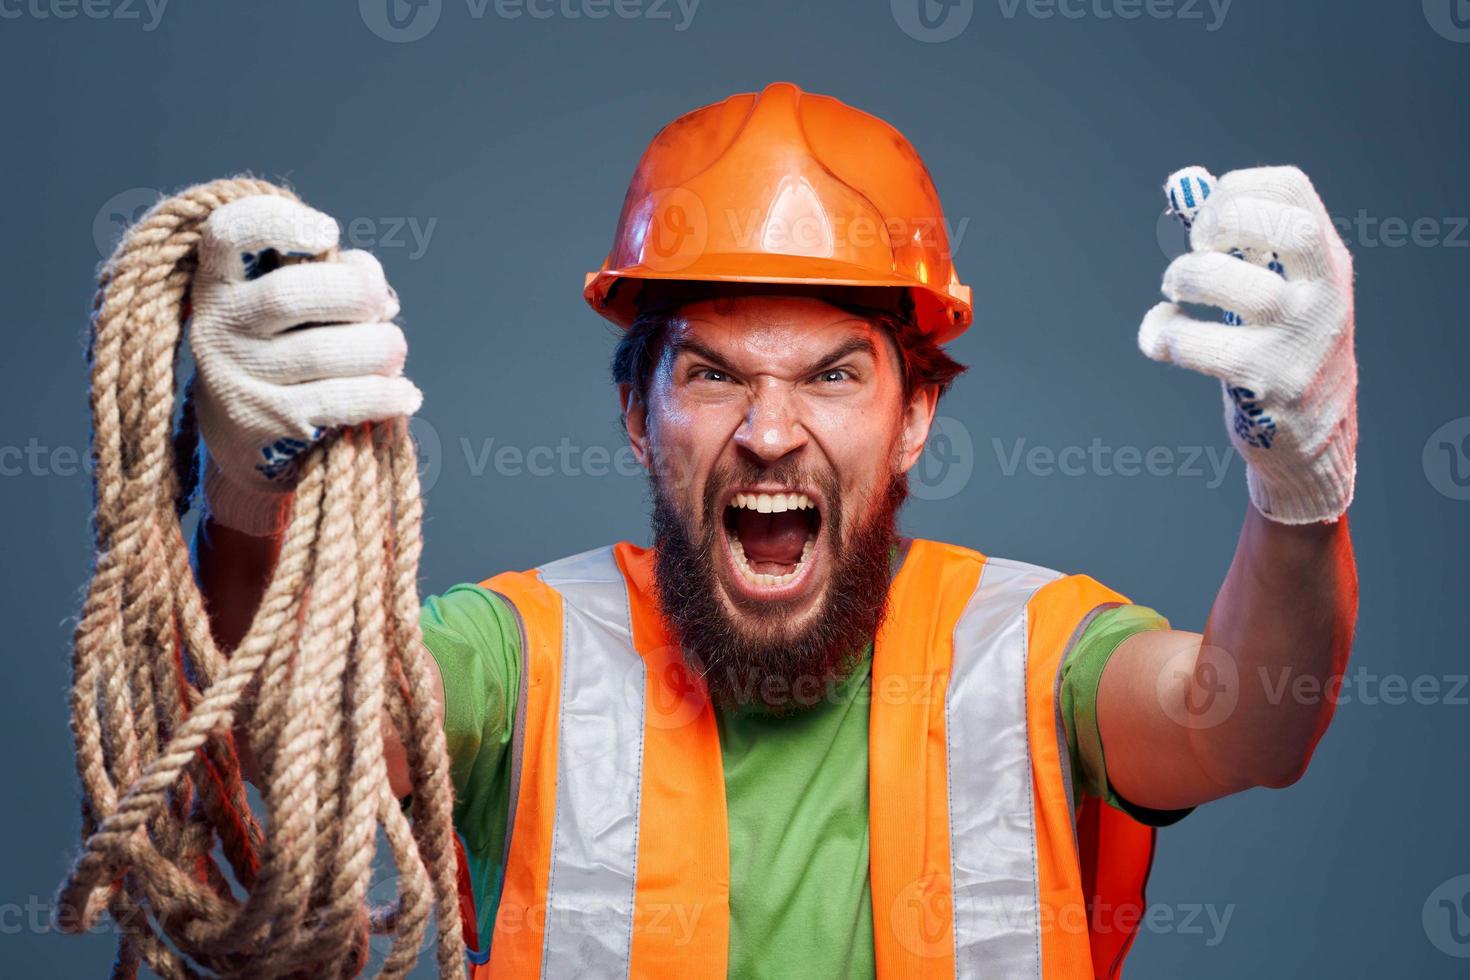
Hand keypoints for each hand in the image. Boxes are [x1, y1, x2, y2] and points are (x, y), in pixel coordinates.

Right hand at [191, 195, 422, 534]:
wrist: (242, 431)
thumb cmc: (284, 343)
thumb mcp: (292, 300)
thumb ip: (331, 276)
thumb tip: (381, 297)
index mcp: (222, 279)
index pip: (228, 233)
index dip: (278, 222)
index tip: (329, 232)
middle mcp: (219, 324)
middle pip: (290, 295)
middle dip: (357, 296)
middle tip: (381, 308)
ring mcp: (236, 375)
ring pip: (321, 352)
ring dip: (379, 349)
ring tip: (394, 352)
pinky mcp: (264, 421)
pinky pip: (336, 401)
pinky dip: (383, 395)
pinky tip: (407, 393)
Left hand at [1139, 165, 1356, 523]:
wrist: (1312, 442)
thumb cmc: (1279, 350)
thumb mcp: (1277, 290)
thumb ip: (1236, 241)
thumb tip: (1184, 185)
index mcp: (1327, 262)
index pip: (1294, 190)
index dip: (1238, 188)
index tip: (1208, 218)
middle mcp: (1324, 296)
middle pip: (1289, 230)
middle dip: (1223, 223)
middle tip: (1199, 248)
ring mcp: (1297, 342)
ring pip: (1232, 284)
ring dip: (1184, 277)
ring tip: (1175, 293)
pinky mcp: (1264, 384)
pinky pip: (1193, 343)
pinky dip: (1161, 332)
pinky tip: (1161, 332)